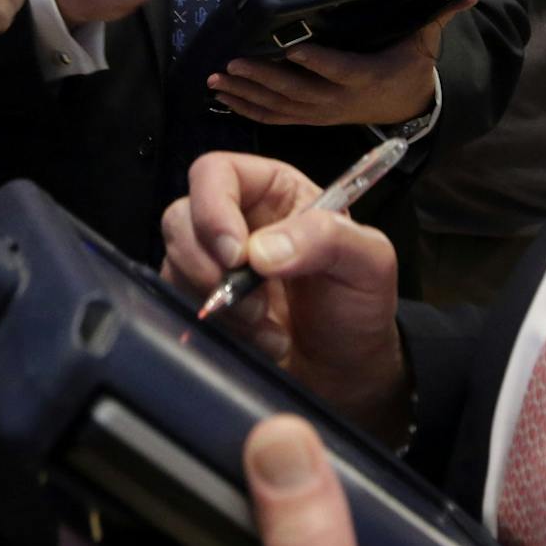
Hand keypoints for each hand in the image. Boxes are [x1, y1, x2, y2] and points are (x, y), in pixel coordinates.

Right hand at [160, 152, 405, 429]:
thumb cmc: (359, 306)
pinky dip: (218, 327)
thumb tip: (261, 250)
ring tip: (264, 323)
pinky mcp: (200, 301)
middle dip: (209, 265)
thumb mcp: (369, 262)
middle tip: (253, 302)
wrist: (346, 372)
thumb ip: (327, 239)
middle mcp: (237, 219)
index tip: (236, 256)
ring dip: (219, 302)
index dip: (214, 208)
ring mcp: (213, 262)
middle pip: (182, 216)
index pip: (217, 173)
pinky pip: (180, 303)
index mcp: (274, 191)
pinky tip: (256, 338)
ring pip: (176, 262)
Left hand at [210, 0, 475, 127]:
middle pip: (298, 92)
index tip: (293, 50)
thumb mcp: (426, 42)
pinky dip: (249, 109)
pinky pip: (276, 118)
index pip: (339, 70)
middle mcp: (339, 99)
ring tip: (219, 79)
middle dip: (263, 78)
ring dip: (248, 94)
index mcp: (366, 77)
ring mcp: (322, 112)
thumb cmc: (410, 67)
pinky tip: (225, 98)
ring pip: (281, 107)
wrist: (406, 108)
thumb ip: (439, 15)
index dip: (316, 62)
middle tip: (234, 63)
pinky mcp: (311, 118)